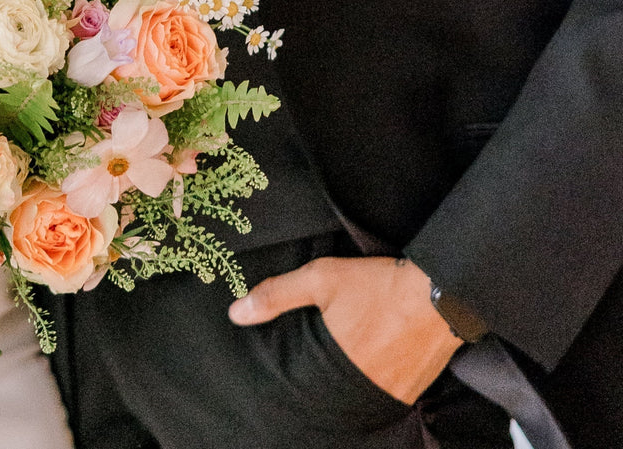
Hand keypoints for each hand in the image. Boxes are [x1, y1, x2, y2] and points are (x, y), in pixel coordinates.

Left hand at [228, 257, 463, 403]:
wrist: (441, 289)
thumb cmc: (378, 284)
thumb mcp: (320, 280)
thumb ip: (276, 296)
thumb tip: (236, 313)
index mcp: (338, 364)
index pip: (305, 388)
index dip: (296, 382)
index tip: (290, 374)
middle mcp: (366, 385)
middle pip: (332, 395)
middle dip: (322, 384)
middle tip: (318, 368)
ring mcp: (393, 390)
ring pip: (359, 397)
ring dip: (348, 385)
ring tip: (344, 366)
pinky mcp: (414, 388)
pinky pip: (386, 395)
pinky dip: (374, 384)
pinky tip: (371, 365)